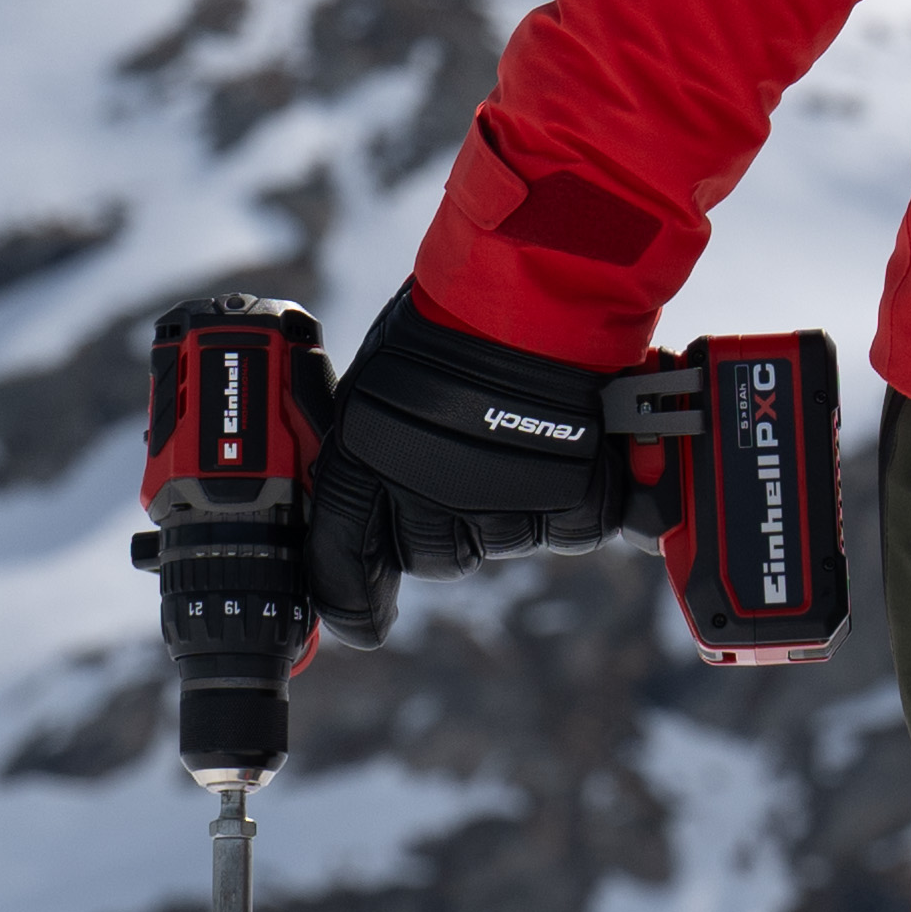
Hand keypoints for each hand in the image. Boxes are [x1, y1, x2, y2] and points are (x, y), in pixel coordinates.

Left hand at [301, 301, 641, 629]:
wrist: (537, 285)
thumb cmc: (451, 321)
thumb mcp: (379, 384)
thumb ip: (368, 452)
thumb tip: (362, 508)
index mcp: (363, 458)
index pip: (341, 561)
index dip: (351, 606)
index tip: (363, 626)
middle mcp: (425, 489)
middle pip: (434, 557)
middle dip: (448, 526)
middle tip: (465, 468)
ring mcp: (498, 499)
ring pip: (501, 543)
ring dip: (508, 507)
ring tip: (514, 438)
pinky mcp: (566, 498)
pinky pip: (566, 530)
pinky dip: (569, 501)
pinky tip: (560, 449)